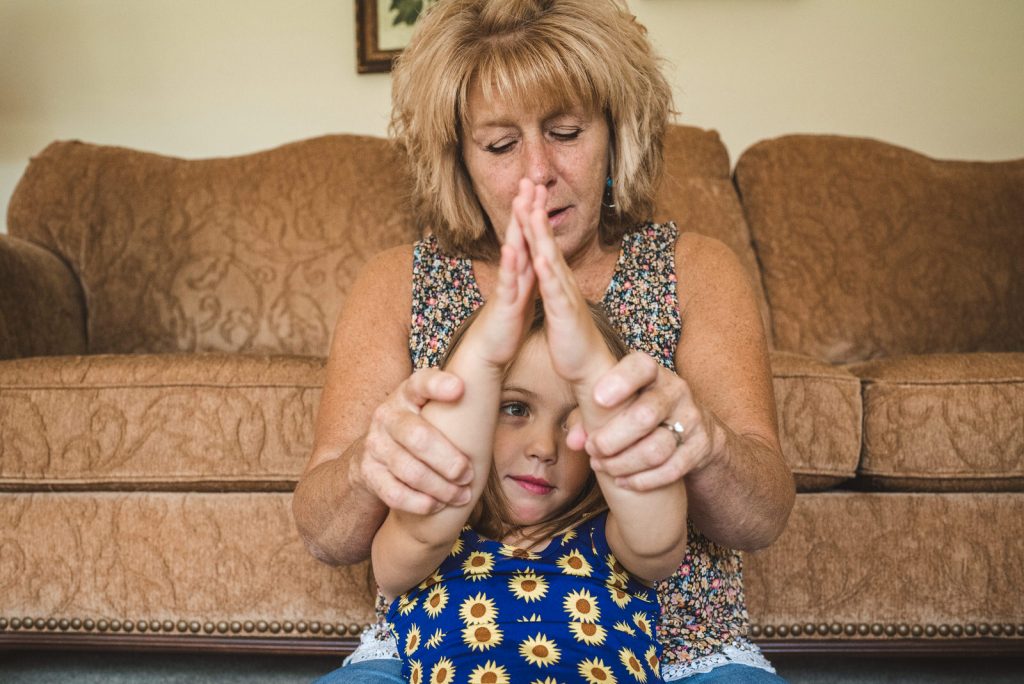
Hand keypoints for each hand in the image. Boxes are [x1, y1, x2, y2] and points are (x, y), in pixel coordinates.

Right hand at [353, 367, 473, 513]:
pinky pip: (393, 492)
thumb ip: (461, 399)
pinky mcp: (368, 471)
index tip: (460, 388)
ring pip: (409, 469)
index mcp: (408, 393)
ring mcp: (375, 443)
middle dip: (448, 460)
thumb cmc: (421, 431)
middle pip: (418, 436)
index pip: (421, 382)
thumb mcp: (434, 410)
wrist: (374, 458)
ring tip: (461, 495)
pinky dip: (418, 502)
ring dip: (440, 487)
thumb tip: (505, 365)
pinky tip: (436, 506)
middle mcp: (388, 414)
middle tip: (469, 474)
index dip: (438, 385)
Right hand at [466, 183, 535, 365]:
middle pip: (518, 235)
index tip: (540, 187)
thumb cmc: (507, 324)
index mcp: (521, 271)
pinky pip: (508, 282)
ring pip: (512, 253)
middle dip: (524, 208)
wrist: (490, 351)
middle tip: (528, 180)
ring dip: (516, 228)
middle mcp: (512, 274)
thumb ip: (526, 274)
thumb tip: (533, 258)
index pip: (527, 235)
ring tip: (520, 204)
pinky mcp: (504, 304)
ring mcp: (507, 287)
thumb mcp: (522, 294)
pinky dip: (510, 265)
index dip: (533, 212)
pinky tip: (511, 248)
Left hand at [513, 179, 614, 384]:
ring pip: (552, 260)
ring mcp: (565, 296)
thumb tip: (546, 268)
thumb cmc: (571, 338)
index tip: (524, 191)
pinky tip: (540, 259)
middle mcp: (563, 282)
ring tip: (531, 210)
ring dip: (542, 236)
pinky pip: (555, 292)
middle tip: (530, 182)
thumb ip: (551, 285)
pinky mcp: (566, 314)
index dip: (533, 217)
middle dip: (537, 212)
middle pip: (547, 241)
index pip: (543, 242)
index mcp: (556, 280)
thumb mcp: (557, 305)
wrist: (588, 367)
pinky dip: (547, 275)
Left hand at [584, 352, 716, 490]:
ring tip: (604, 466)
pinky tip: (624, 481)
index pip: (640, 366)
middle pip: (645, 415)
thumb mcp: (616, 404)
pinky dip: (643, 480)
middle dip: (612, 438)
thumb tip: (574, 441)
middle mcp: (675, 390)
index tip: (597, 399)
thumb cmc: (639, 409)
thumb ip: (588, 416)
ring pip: (657, 448)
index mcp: (651, 372)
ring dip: (624, 463)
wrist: (693, 428)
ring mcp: (691, 418)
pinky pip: (672, 468)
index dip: (620, 381)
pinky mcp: (700, 446)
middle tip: (593, 449)